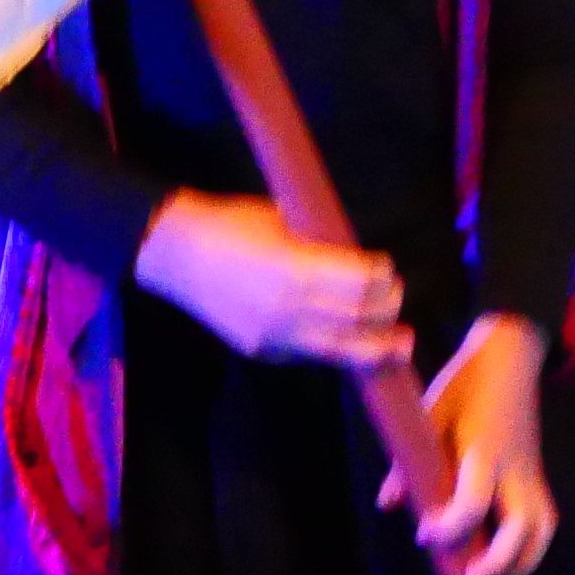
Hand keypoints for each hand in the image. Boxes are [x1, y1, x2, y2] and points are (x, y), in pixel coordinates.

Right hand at [134, 192, 406, 371]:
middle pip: (358, 319)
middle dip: (386, 309)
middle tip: (396, 295)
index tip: (386, 266)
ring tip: (400, 345)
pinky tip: (353, 342)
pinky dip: (337, 348)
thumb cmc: (230, 224)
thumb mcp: (281, 220)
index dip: (381, 276)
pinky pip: (311, 354)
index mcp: (295, 270)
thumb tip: (355, 255)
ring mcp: (275, 336)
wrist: (174, 254)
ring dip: (377, 348)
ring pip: (342, 351)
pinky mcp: (263, 351)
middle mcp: (289, 310)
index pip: (360, 283)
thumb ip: (318, 243)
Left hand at [402, 313, 555, 574]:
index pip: (472, 503)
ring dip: (520, 566)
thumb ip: (408, 460)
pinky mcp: (536, 477)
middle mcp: (513, 467)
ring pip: (541, 531)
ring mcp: (530, 473)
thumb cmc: (462, 386)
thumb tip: (387, 504)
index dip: (450, 528)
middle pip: (521, 529)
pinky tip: (505, 569)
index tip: (424, 536)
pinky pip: (542, 522)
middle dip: (498, 566)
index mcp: (482, 449)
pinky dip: (528, 550)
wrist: (509, 359)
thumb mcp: (428, 413)